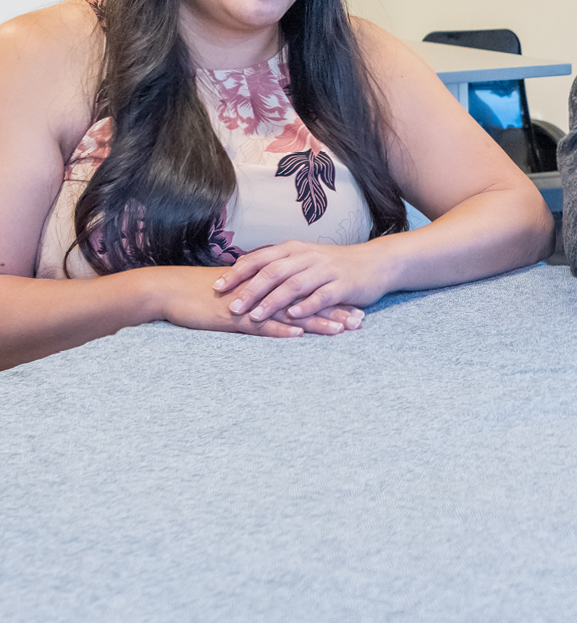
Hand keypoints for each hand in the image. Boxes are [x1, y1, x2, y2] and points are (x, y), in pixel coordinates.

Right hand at [158, 266, 361, 336]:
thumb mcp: (241, 295)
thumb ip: (265, 300)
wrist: (169, 291)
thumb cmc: (205, 295)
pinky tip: (298, 335)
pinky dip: (279, 330)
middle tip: (361, 321)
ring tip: (342, 329)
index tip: (357, 309)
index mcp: (268, 286)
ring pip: (289, 313)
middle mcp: (264, 292)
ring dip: (316, 322)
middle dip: (334, 311)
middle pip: (306, 302)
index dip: (332, 301)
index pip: (307, 293)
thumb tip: (285, 310)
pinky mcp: (232, 317)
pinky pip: (259, 324)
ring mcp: (250, 304)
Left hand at [213, 240, 391, 325]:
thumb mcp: (305, 258)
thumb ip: (279, 265)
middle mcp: (307, 257)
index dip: (237, 272)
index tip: (216, 286)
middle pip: (272, 272)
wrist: (377, 263)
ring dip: (272, 301)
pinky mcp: (343, 285)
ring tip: (255, 316)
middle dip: (249, 290)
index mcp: (294, 249)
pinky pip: (321, 296)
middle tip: (231, 307)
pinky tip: (292, 317)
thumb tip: (246, 274)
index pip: (259, 258)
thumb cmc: (336, 264)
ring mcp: (326, 270)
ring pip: (294, 284)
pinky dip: (305, 306)